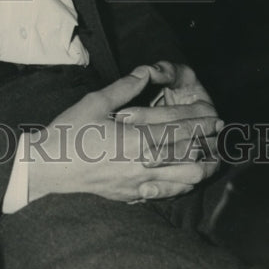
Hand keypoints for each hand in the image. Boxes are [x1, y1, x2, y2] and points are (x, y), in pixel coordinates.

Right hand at [26, 65, 221, 205]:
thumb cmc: (70, 132)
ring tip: (208, 157)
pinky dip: (182, 183)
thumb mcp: (95, 103)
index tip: (215, 118)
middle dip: (208, 145)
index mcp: (136, 140)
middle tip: (218, 136)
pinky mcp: (132, 195)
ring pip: (184, 180)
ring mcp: (139, 184)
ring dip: (199, 167)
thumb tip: (145, 72)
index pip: (179, 131)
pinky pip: (167, 193)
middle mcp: (143, 165)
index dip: (200, 124)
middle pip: (189, 158)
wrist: (50, 166)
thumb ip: (124, 88)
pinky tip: (184, 176)